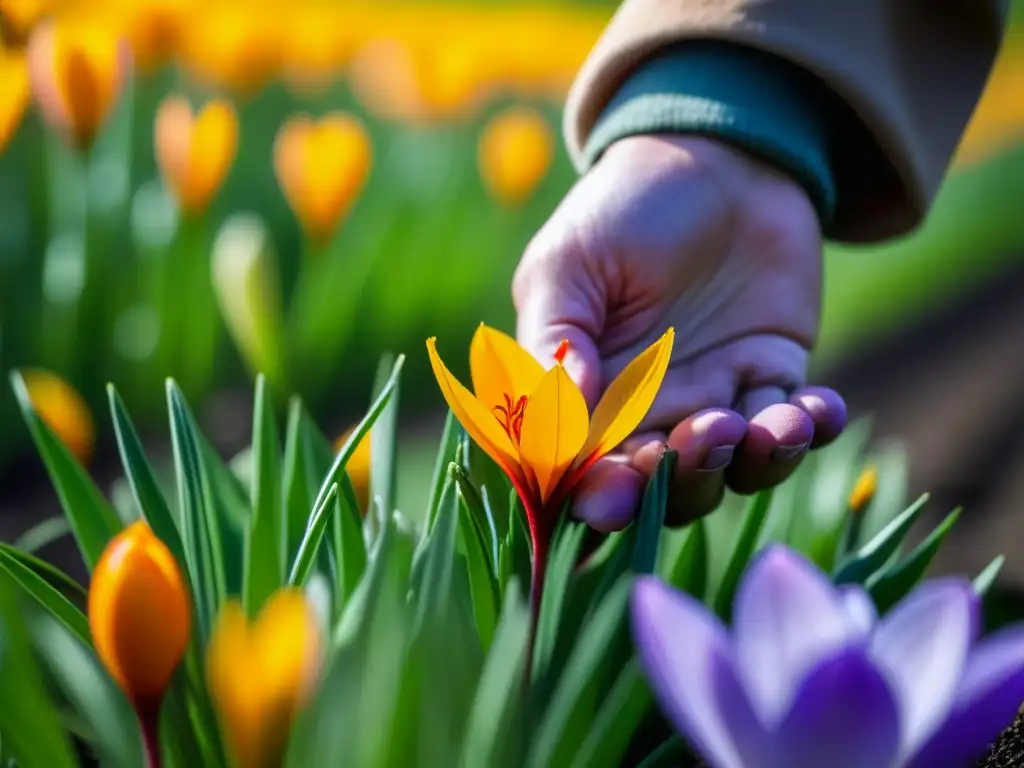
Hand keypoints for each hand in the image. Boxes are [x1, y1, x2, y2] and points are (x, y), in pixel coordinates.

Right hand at [513, 135, 845, 529]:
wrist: (716, 154)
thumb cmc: (624, 207)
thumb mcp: (567, 264)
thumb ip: (555, 340)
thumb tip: (561, 415)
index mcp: (588, 396)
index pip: (586, 468)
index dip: (596, 493)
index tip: (608, 495)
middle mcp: (650, 411)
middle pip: (664, 485)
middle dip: (683, 479)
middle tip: (704, 435)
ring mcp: (716, 397)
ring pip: (734, 468)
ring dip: (752, 460)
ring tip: (769, 422)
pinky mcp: (773, 374)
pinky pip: (794, 424)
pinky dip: (809, 429)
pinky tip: (817, 408)